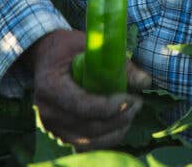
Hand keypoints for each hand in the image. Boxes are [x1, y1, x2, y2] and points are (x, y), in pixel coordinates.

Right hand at [24, 28, 150, 150]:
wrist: (46, 56)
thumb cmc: (68, 48)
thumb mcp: (91, 45)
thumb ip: (118, 63)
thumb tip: (145, 82)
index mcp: (50, 86)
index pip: (82, 106)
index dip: (110, 107)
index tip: (132, 98)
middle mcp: (47, 111)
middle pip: (87, 127)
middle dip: (118, 119)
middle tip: (138, 104)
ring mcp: (51, 126)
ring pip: (87, 141)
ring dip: (114, 132)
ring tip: (131, 114)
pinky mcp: (59, 133)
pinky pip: (84, 145)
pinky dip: (105, 139)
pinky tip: (120, 125)